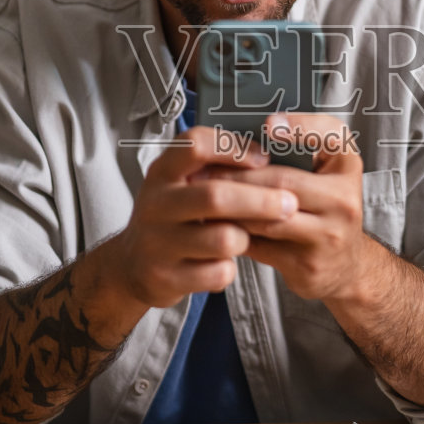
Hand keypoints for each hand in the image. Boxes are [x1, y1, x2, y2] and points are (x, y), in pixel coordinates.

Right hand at [105, 126, 297, 309]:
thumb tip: (270, 154)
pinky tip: (223, 264)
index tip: (264, 157)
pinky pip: (218, 272)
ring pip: (224, 238)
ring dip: (245, 238)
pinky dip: (229, 269)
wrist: (132, 264)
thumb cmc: (171, 216)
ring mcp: (158, 242)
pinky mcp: (166, 277)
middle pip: (216, 196)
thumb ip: (213, 168)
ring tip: (244, 237)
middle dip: (261, 200)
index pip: (196, 145)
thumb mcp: (180, 183)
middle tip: (290, 204)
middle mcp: (156, 204)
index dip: (235, 148)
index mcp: (163, 172)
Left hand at [202, 113, 381, 303]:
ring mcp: (328, 235)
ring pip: (266, 217)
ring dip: (230, 206)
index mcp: (346, 166)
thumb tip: (248, 135)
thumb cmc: (325, 208)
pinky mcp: (306, 263)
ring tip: (203, 195)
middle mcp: (344, 199)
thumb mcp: (325, 171)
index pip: (330, 136)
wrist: (344, 265)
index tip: (268, 123)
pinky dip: (234, 232)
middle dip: (238, 175)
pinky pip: (260, 244)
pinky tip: (216, 223)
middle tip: (204, 169)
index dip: (299, 126)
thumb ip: (298, 149)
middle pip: (282, 181)